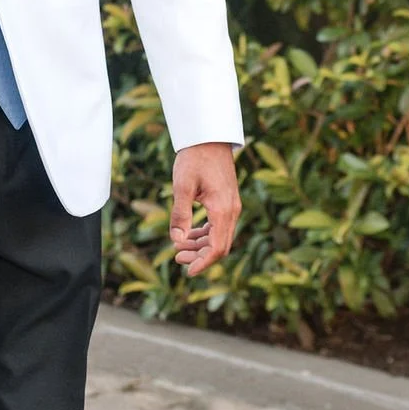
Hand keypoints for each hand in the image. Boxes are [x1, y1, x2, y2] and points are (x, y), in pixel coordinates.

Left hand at [170, 141, 240, 272]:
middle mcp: (232, 211)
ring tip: (179, 247)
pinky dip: (205, 234)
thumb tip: (177, 240)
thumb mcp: (182, 186)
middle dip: (199, 256)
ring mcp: (232, 206)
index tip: (188, 271)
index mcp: (222, 210)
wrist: (208, 137)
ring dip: (201, 246)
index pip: (217, 248)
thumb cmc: (194, 159)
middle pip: (220, 246)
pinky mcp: (227, 201)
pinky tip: (190, 234)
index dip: (203, 263)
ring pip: (220, 237)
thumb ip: (180, 215)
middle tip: (176, 257)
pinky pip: (219, 226)